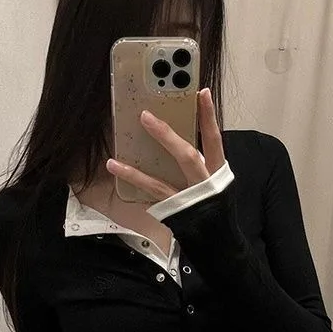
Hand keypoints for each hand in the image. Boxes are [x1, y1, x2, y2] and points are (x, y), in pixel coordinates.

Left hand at [106, 87, 225, 201]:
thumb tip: (172, 127)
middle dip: (166, 135)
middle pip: (187, 155)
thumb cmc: (211, 200)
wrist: (218, 238)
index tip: (202, 92)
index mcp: (216, 169)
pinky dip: (132, 179)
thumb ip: (197, 155)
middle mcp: (204, 182)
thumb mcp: (211, 176)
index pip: (213, 138)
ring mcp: (188, 197)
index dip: (209, 116)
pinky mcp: (174, 209)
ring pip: (161, 179)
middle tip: (145, 115)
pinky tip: (114, 166)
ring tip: (116, 151)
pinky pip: (150, 192)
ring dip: (136, 165)